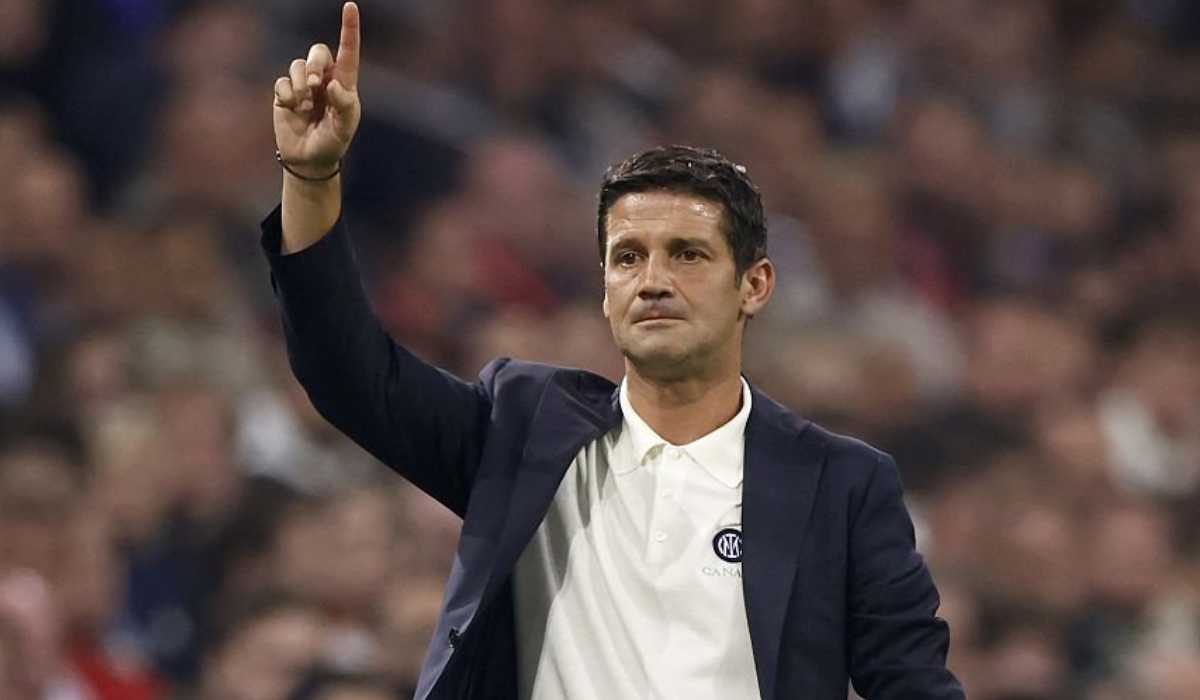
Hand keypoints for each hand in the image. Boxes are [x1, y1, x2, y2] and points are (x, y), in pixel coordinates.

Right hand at [273, 2, 361, 179]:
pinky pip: (282, 82)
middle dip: (315, 64)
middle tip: (315, 85)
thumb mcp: (345, 126)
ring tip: (305, 106)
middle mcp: (324, 79)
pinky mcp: (285, 93)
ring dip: (301, 85)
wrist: (310, 158)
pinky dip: (287, 95)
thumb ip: (344, 105)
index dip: (349, 28)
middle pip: (317, 52)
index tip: (350, 6)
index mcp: (344, 82)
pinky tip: (293, 109)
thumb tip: (331, 84)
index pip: (348, 51)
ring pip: (298, 65)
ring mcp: (303, 85)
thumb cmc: (333, 141)